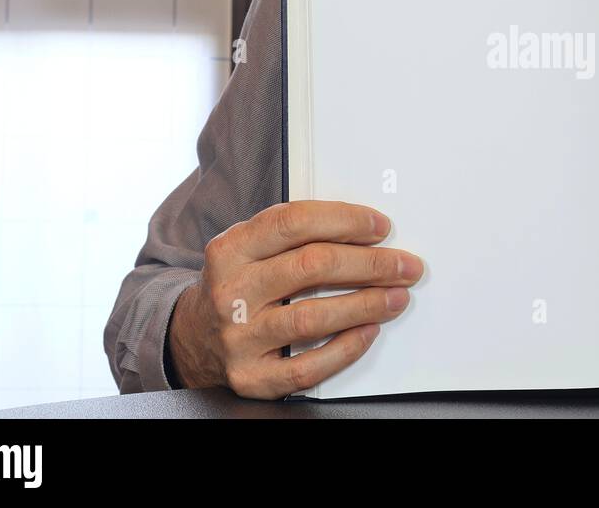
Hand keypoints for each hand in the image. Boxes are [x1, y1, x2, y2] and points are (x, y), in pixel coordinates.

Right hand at [168, 200, 423, 398]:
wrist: (193, 339)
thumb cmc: (240, 286)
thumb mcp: (249, 250)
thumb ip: (295, 236)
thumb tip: (365, 231)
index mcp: (230, 250)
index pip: (292, 222)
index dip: (344, 220)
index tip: (381, 227)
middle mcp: (230, 293)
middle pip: (310, 267)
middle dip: (369, 264)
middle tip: (405, 265)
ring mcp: (238, 338)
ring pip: (312, 317)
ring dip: (365, 305)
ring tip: (396, 297)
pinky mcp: (250, 378)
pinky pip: (307, 367)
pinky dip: (346, 348)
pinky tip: (369, 331)